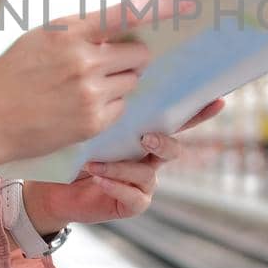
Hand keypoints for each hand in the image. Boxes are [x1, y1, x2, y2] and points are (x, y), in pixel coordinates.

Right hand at [0, 0, 187, 169]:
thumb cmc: (11, 76)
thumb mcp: (40, 39)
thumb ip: (79, 30)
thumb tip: (119, 26)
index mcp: (68, 32)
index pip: (125, 13)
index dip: (161, 6)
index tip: (188, 1)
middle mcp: (83, 60)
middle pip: (139, 54)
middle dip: (130, 58)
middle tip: (107, 64)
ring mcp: (91, 92)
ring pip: (132, 81)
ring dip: (119, 83)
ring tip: (83, 89)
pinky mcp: (94, 121)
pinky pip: (122, 108)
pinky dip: (109, 107)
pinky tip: (80, 109)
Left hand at [23, 97, 226, 230]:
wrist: (50, 186)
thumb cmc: (70, 148)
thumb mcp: (87, 121)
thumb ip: (105, 101)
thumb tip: (111, 64)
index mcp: (145, 133)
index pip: (176, 120)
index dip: (199, 112)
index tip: (217, 101)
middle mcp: (150, 157)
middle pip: (173, 148)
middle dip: (163, 143)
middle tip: (146, 138)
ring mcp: (143, 181)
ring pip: (149, 173)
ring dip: (122, 167)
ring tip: (95, 163)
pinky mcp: (131, 203)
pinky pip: (135, 197)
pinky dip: (117, 186)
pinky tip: (99, 179)